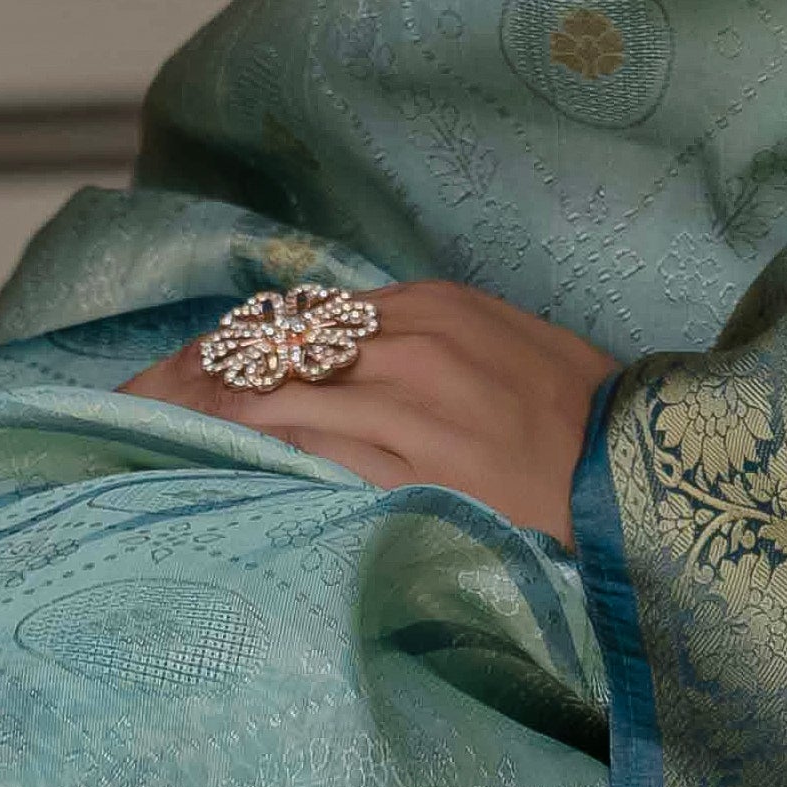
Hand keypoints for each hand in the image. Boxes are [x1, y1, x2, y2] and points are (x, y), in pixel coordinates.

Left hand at [121, 280, 619, 547]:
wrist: (639, 475)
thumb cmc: (578, 417)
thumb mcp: (500, 344)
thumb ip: (423, 340)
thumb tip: (348, 356)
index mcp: (430, 306)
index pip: (299, 315)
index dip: (232, 347)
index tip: (186, 374)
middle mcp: (410, 344)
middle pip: (273, 352)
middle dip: (201, 381)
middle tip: (147, 410)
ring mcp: (409, 406)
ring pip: (279, 404)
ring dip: (215, 426)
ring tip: (166, 447)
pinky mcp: (413, 469)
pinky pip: (313, 460)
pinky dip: (262, 464)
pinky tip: (226, 480)